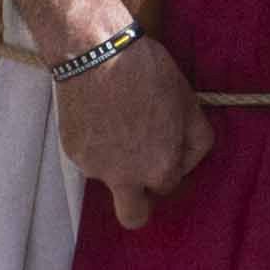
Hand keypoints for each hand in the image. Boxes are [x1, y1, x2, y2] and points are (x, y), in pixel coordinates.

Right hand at [54, 32, 212, 228]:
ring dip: (116, 159)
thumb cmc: (149, 74)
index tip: (165, 145)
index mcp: (159, 169)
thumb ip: (196, 140)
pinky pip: (90, 156)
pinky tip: (100, 112)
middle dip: (140, 203)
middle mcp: (125, 177)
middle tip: (141, 172)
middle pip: (134, 216)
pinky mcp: (72, 151)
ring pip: (110, 176)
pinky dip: (96, 141)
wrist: (96, 53)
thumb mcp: (189, 103)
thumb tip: (188, 159)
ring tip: (118, 117)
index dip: (169, 166)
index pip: (168, 186)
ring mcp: (94, 167)